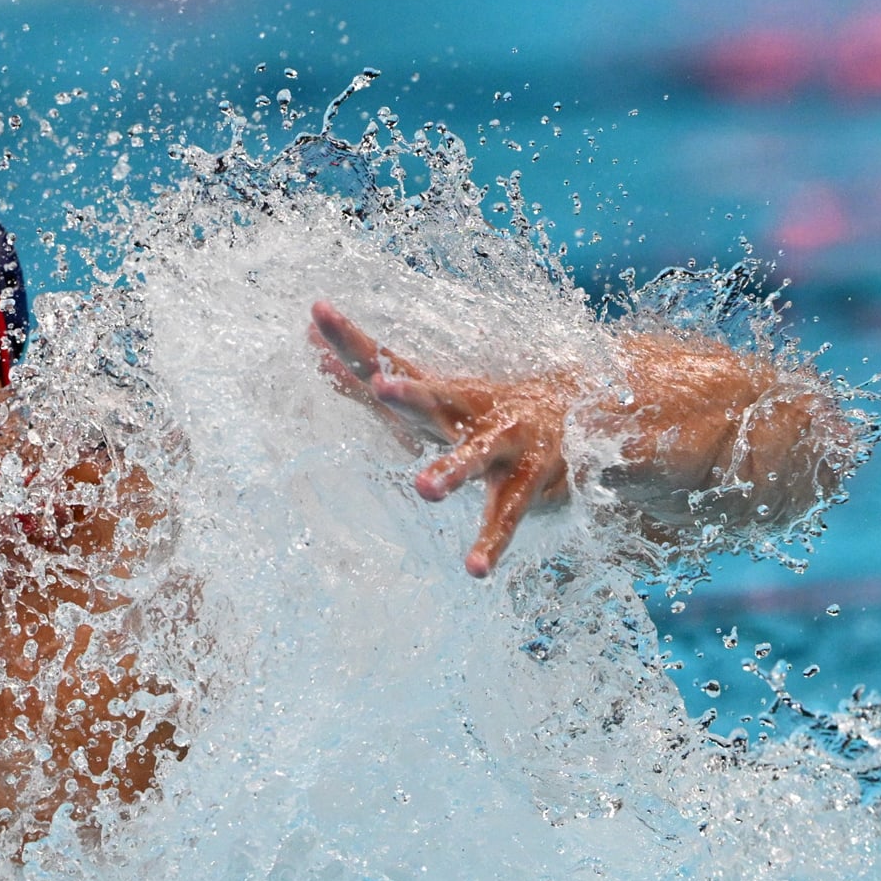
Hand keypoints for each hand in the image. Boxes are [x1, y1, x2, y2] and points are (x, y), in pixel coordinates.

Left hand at [307, 300, 573, 577]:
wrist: (573, 415)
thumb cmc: (475, 411)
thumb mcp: (419, 394)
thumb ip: (363, 376)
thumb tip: (308, 342)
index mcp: (433, 392)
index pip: (385, 360)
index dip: (350, 339)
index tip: (317, 311)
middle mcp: (467, 410)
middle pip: (434, 397)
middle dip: (410, 392)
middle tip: (381, 386)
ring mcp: (503, 443)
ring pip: (476, 455)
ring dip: (452, 470)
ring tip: (425, 490)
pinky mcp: (529, 481)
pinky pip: (507, 515)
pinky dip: (492, 542)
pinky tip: (475, 569)